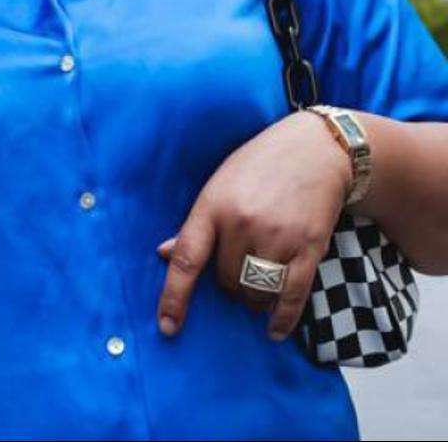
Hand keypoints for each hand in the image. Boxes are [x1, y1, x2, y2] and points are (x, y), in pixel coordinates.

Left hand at [156, 111, 351, 341]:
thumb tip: (164, 253)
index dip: (174, 296)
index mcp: (213, 205)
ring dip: (253, 299)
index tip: (167, 326)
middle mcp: (242, 223)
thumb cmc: (259, 164)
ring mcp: (277, 237)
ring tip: (254, 288)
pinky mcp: (309, 248)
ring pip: (257, 292)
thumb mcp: (219, 184)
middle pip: (226, 281)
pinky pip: (292, 296)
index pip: (187, 258)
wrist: (316, 150)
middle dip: (227, 285)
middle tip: (235, 271)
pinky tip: (274, 330)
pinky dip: (282, 319)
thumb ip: (195, 224)